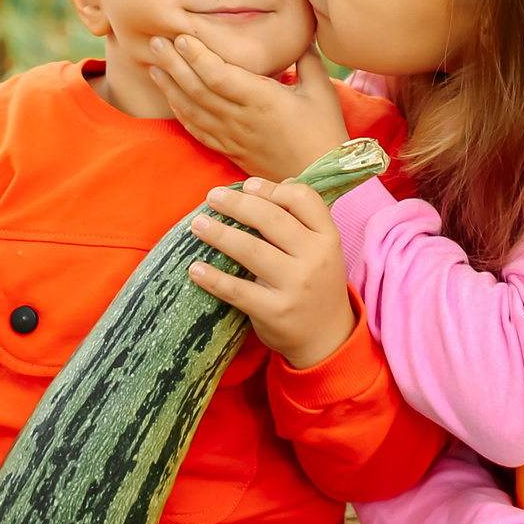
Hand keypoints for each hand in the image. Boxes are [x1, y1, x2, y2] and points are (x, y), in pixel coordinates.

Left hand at [148, 37, 348, 180]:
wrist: (319, 178)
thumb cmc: (324, 132)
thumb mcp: (322, 91)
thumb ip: (306, 59)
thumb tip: (299, 32)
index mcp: (263, 100)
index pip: (220, 76)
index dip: (197, 57)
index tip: (181, 37)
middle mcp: (241, 119)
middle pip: (198, 90)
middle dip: (174, 64)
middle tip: (155, 42)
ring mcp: (232, 137)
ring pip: (192, 110)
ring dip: (169, 87)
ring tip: (153, 65)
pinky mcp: (229, 150)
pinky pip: (197, 131)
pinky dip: (180, 113)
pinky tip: (170, 97)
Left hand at [187, 178, 357, 368]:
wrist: (327, 338)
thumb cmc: (316, 283)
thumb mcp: (321, 250)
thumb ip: (299, 220)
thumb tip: (265, 186)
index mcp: (327, 237)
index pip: (303, 199)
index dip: (272, 188)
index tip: (246, 186)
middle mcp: (315, 258)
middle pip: (272, 219)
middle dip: (237, 204)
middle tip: (212, 197)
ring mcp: (296, 286)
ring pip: (251, 250)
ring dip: (219, 234)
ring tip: (198, 225)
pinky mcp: (275, 312)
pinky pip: (237, 290)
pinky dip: (213, 278)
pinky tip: (195, 268)